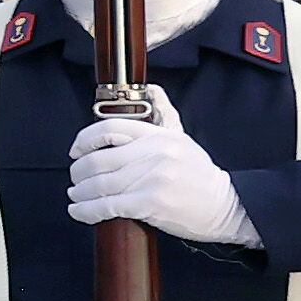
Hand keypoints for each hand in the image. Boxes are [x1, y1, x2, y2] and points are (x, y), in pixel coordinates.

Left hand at [65, 107, 256, 248]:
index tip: (75, 151)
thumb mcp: (182, 138)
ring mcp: (152, 178)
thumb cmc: (198, 174)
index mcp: (159, 136)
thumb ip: (163, 114)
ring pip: (99, 184)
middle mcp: (154, 154)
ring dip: (79, 192)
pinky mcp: (150, 203)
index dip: (84, 139)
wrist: (225, 205)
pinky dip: (86, 210)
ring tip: (76, 195)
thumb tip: (152, 89)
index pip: (109, 128)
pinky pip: (107, 206)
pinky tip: (80, 211)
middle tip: (76, 178)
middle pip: (98, 159)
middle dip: (78, 171)